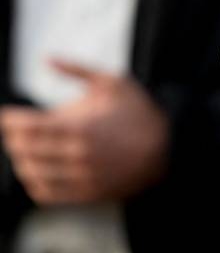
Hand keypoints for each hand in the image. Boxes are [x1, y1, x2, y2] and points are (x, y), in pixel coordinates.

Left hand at [0, 59, 168, 204]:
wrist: (170, 147)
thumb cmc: (141, 112)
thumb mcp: (114, 82)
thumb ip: (78, 70)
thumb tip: (47, 58)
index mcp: (80, 127)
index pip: (28, 126)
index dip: (11, 120)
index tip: (8, 114)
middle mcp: (77, 155)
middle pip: (25, 150)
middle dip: (13, 138)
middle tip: (14, 130)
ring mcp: (82, 177)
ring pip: (32, 173)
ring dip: (22, 160)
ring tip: (25, 150)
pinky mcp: (88, 193)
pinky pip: (46, 194)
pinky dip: (34, 183)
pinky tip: (37, 171)